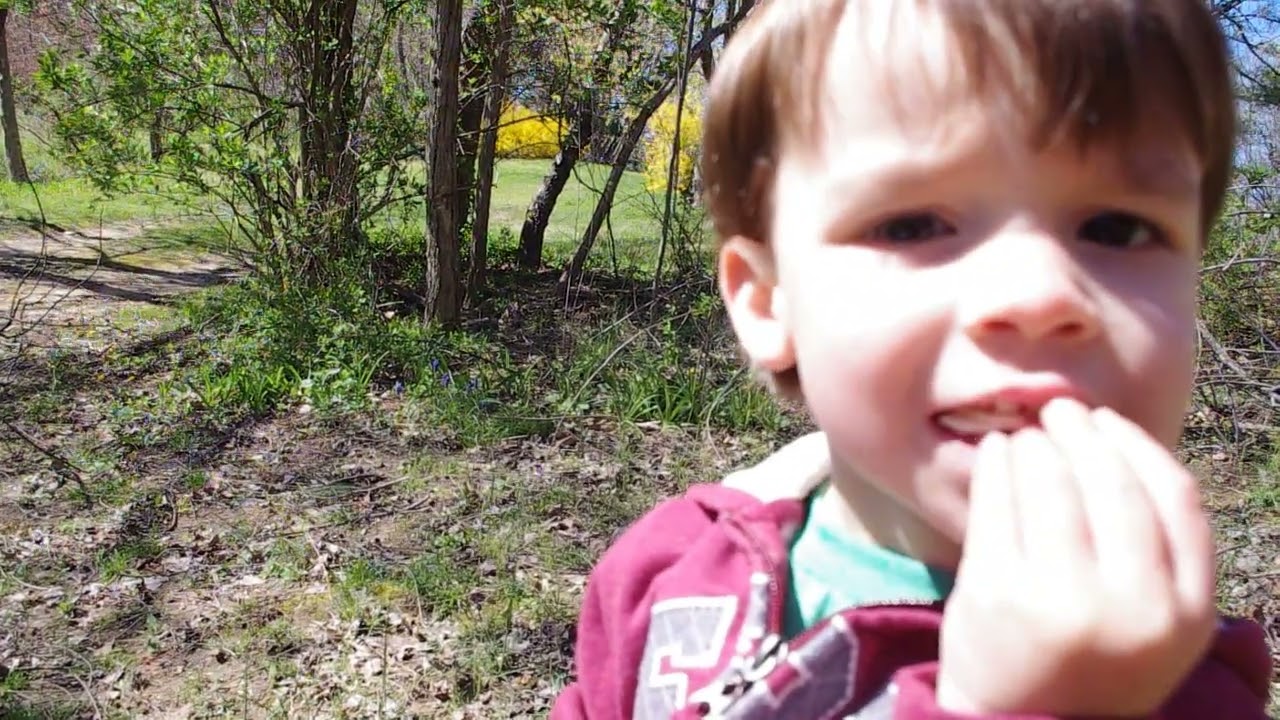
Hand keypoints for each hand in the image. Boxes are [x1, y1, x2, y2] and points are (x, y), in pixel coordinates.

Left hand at [937, 397, 1216, 715]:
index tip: (1111, 423)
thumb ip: (1155, 553)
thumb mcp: (1155, 624)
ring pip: (1054, 489)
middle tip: (1063, 412)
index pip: (1177, 500)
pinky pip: (998, 507)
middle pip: (1114, 486)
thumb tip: (1115, 444)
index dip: (1140, 448)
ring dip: (1040, 446)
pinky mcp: (997, 594)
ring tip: (1029, 434)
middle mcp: (1133, 606)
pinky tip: (996, 454)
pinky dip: (997, 468)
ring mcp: (1062, 600)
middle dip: (1085, 435)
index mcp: (1187, 613)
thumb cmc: (1090, 664)